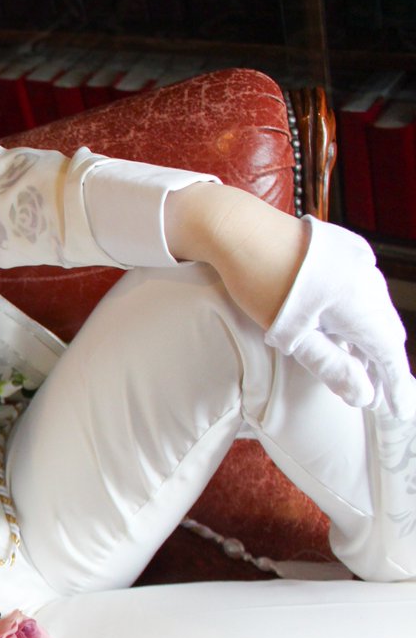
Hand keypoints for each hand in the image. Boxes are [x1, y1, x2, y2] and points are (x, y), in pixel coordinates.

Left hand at [166, 185, 414, 416]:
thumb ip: (330, 365)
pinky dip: (360, 310)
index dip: (395, 384)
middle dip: (383, 363)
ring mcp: (360, 260)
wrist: (240, 228)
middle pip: (387, 330)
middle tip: (377, 391)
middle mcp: (369, 279)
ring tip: (359, 362)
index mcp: (359, 303)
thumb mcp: (291, 333)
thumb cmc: (258, 281)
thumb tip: (363, 395)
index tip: (397, 409)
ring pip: (377, 308)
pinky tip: (343, 324)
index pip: (389, 353)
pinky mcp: (348, 248)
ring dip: (370, 335)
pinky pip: (364, 287)